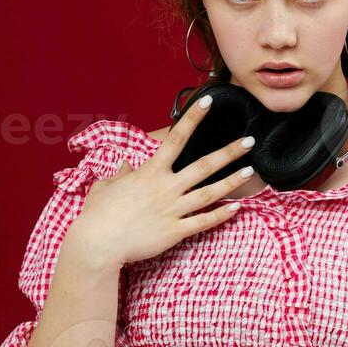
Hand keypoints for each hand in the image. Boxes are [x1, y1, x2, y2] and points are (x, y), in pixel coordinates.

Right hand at [69, 96, 253, 267]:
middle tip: (249, 141)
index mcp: (150, 172)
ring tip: (250, 171)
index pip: (175, 138)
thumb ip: (121, 172)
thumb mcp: (107, 184)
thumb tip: (125, 164)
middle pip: (204, 165)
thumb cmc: (98, 214)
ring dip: (231, 181)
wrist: (97, 245)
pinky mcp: (175, 232)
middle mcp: (166, 188)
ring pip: (209, 193)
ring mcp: (172, 210)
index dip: (193, 118)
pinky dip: (221, 215)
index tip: (208, 102)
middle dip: (228, 152)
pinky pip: (203, 222)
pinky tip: (237, 208)